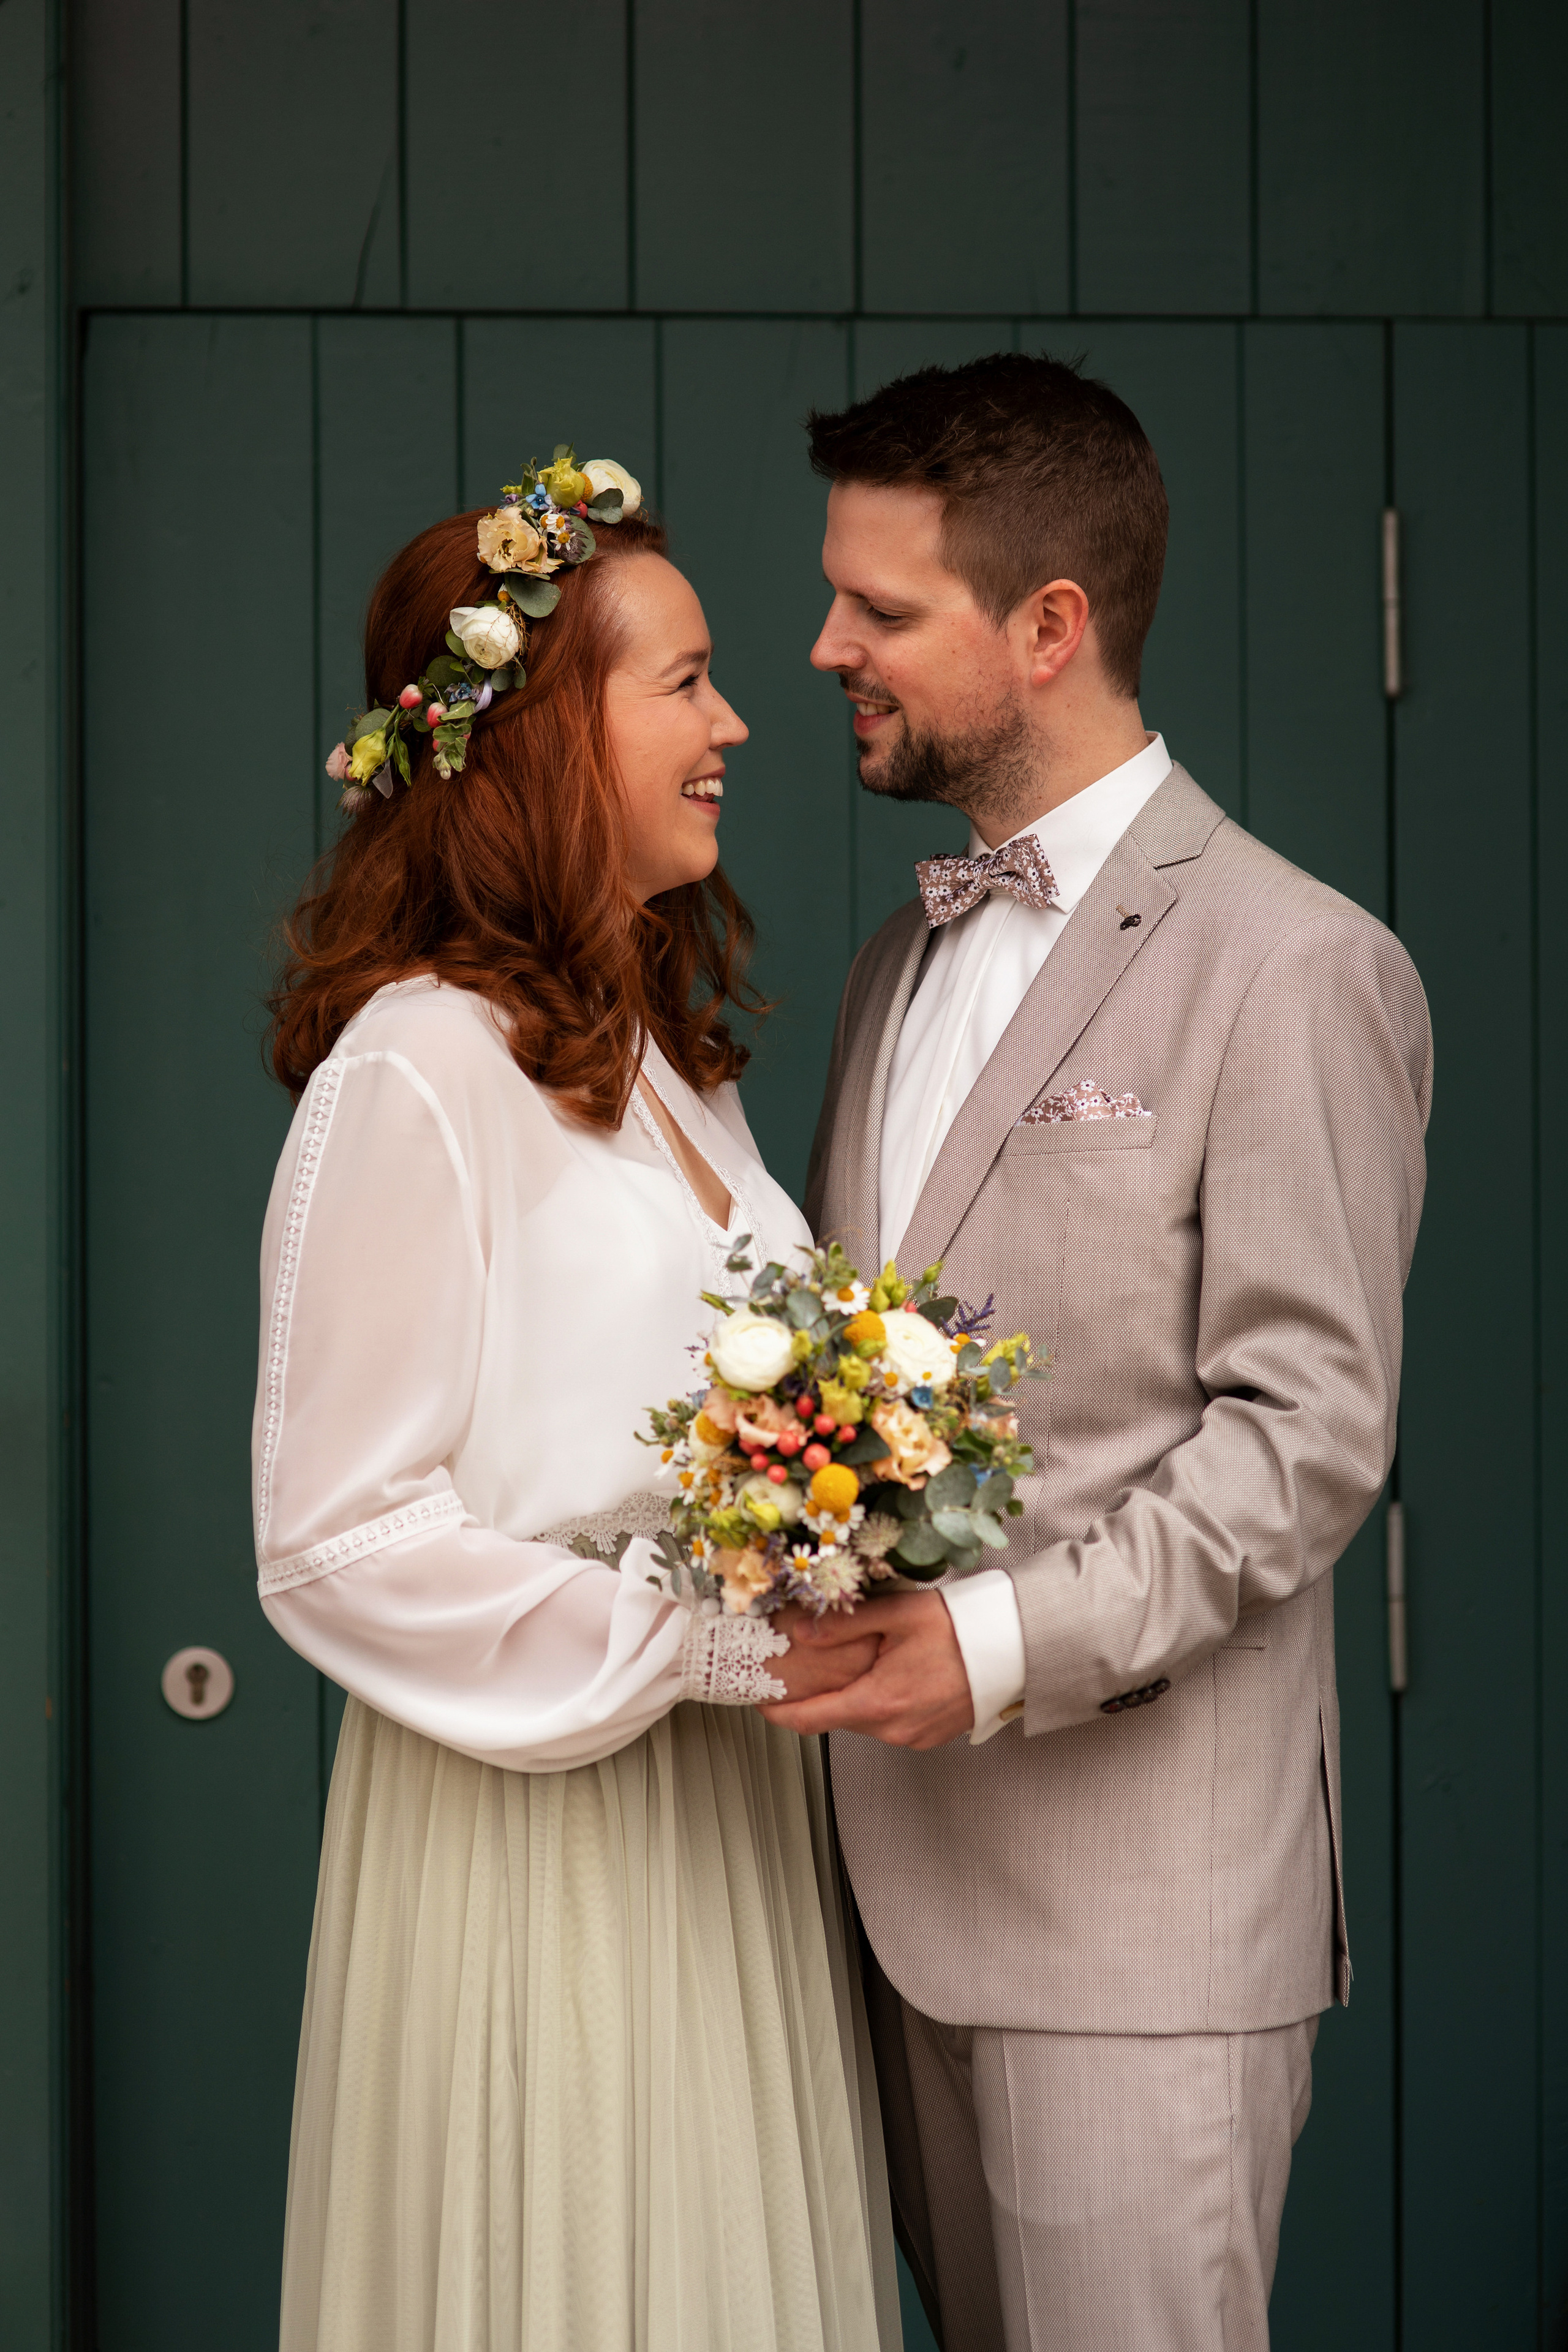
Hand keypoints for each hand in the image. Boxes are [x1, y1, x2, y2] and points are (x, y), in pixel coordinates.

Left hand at [758, 1590, 974, 1749]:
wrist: (1015, 1648)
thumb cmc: (961, 1628)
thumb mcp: (896, 1615)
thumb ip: (844, 1625)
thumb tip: (801, 1631)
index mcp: (877, 1702)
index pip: (810, 1720)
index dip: (779, 1712)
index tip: (761, 1702)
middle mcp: (894, 1729)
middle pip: (838, 1716)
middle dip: (823, 1694)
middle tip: (814, 1665)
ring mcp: (915, 1736)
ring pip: (866, 1719)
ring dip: (857, 1695)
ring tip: (866, 1661)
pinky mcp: (931, 1735)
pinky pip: (892, 1722)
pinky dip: (884, 1701)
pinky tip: (895, 1673)